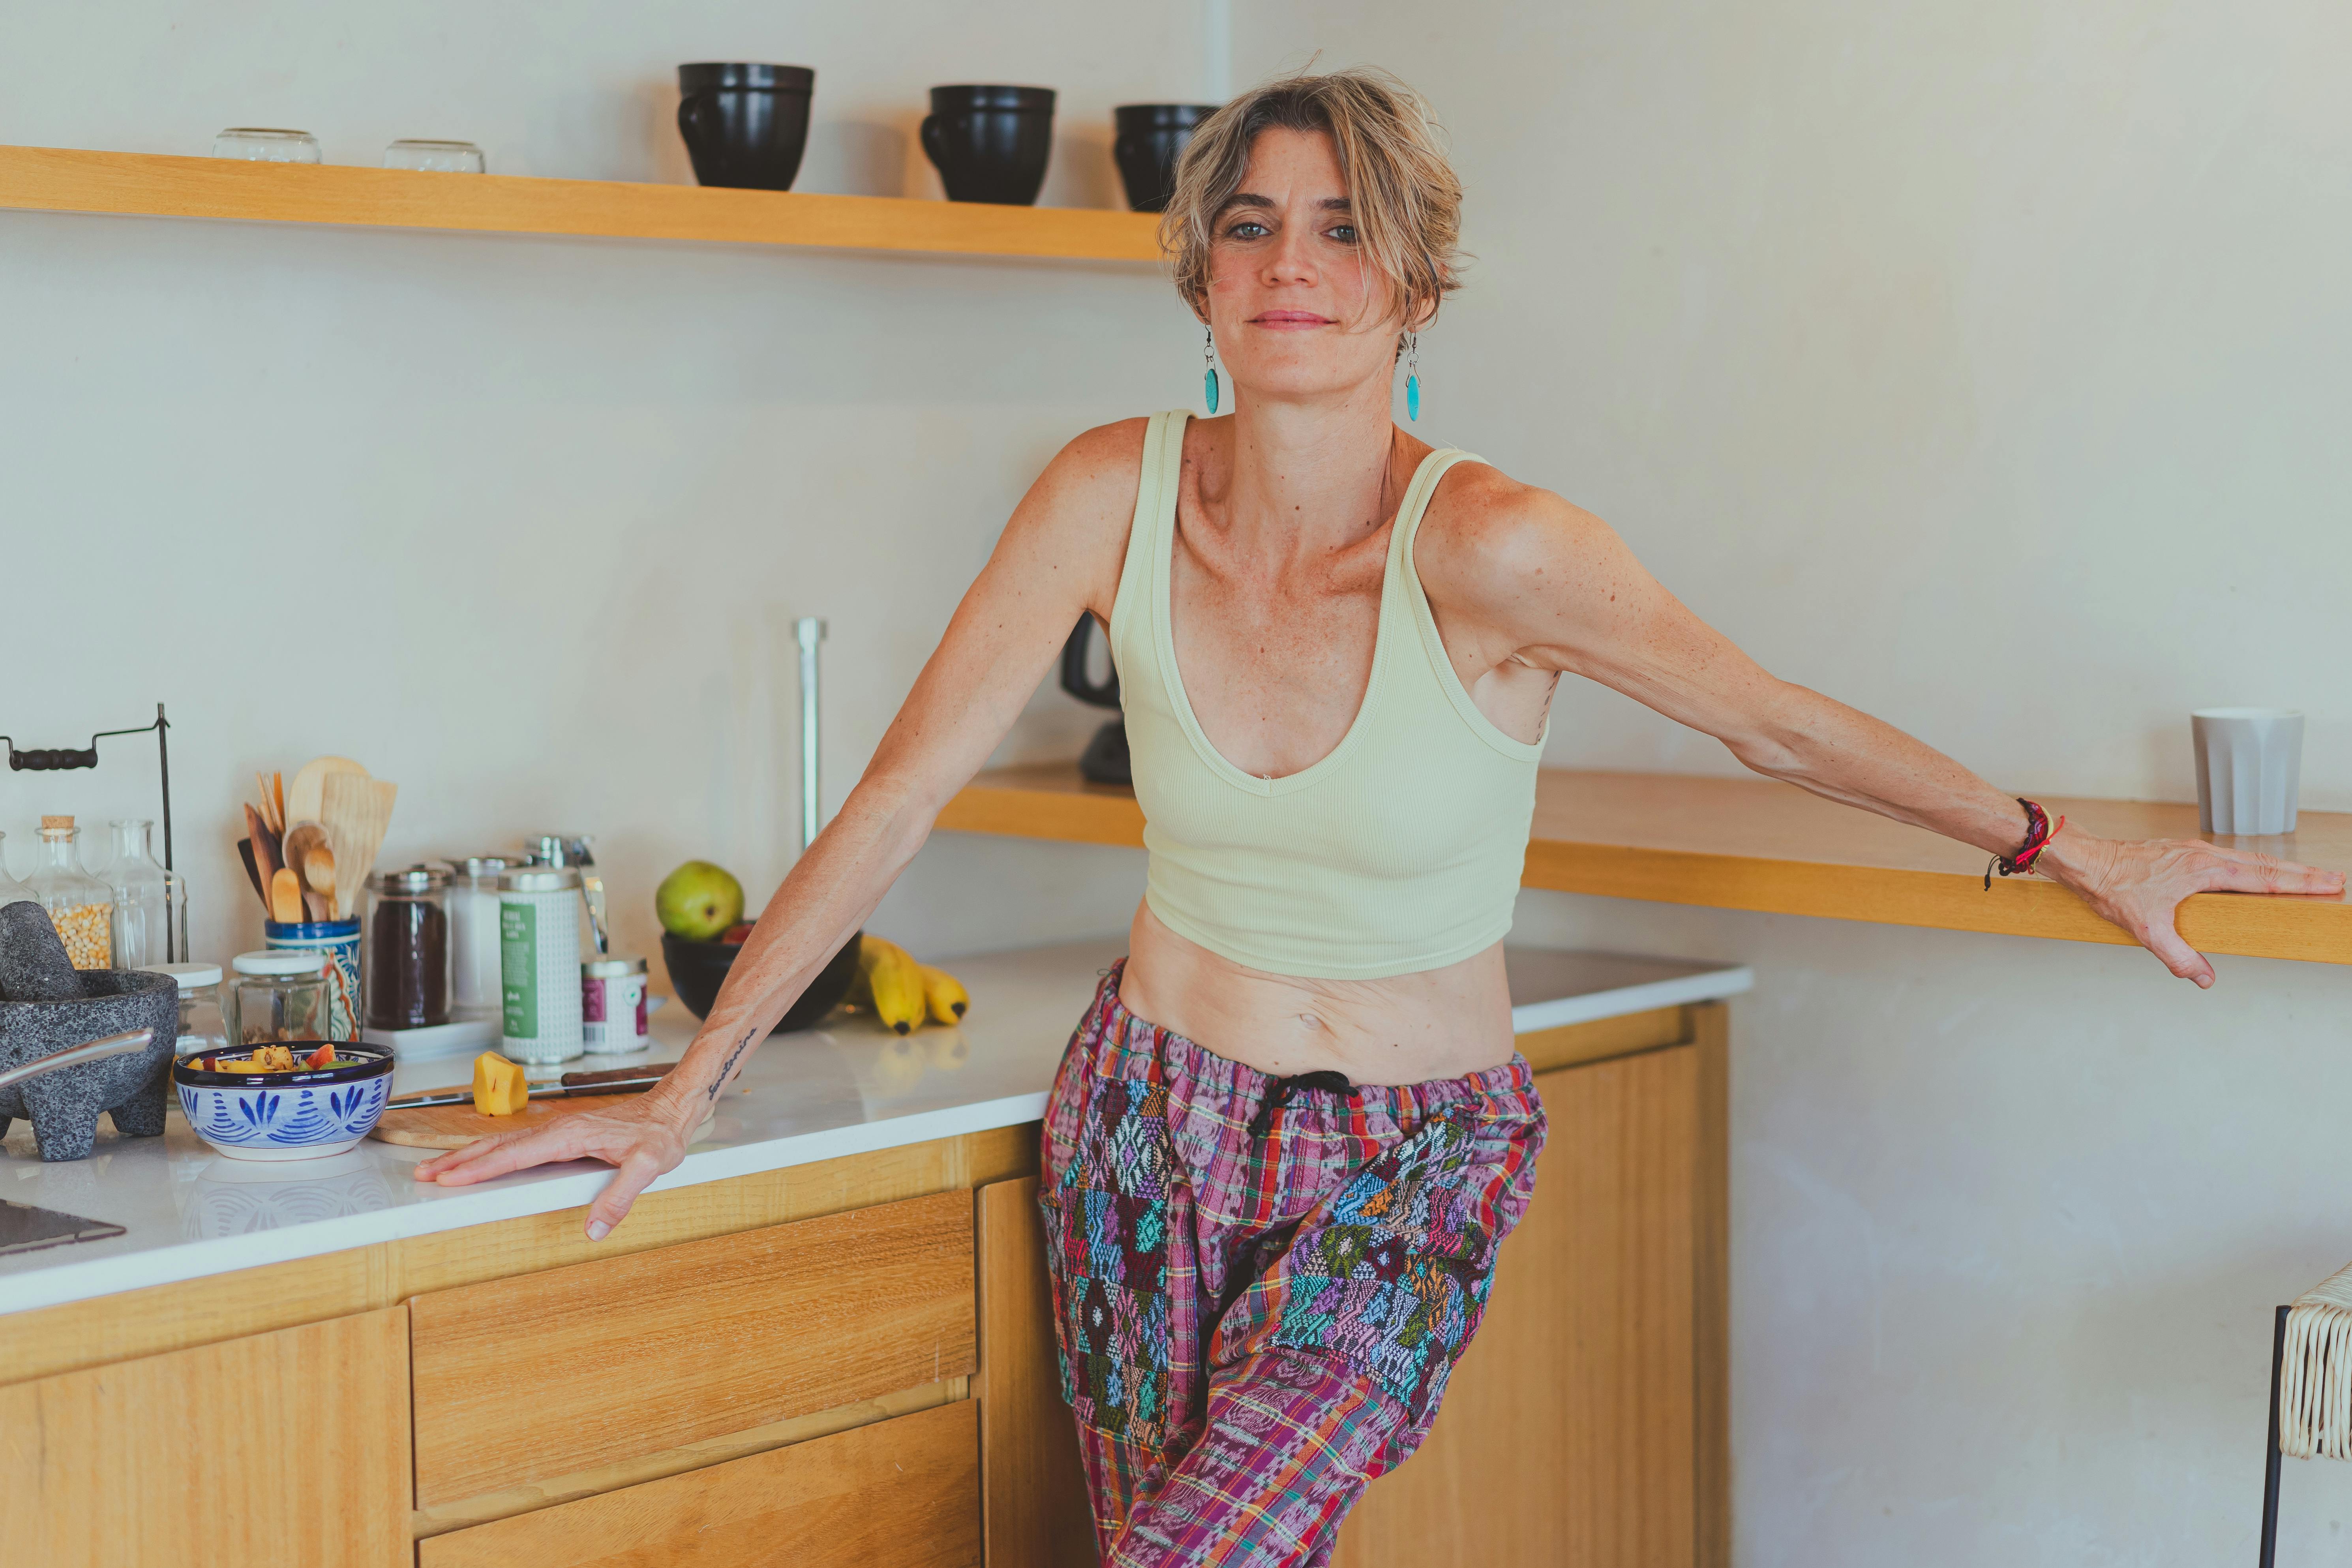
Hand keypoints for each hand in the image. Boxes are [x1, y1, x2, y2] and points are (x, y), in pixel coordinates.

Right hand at [411, 1089, 698, 1240]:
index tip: (450, 1178)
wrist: (673, 1108)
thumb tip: (594, 1229)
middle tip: (424, 1174)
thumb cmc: (661, 1134)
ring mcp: (560, 1130)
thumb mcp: (650, 1166)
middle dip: (459, 1161)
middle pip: (500, 1145)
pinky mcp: (564, 1135)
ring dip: (470, 1156)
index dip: (482, 1168)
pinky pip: (519, 1144)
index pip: (517, 1154)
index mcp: (572, 1135)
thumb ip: (621, 1196)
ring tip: (438, 1169)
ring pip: (505, 1143)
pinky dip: (491, 1152)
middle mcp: (560, 1129)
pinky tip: (480, 1161)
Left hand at [2039, 829, 2345, 985]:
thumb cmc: (2112, 887)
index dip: (2301, 883)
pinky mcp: (2181, 853)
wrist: (2085, 860)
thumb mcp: (2146, 929)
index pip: (2265, 878)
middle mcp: (2204, 856)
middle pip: (2265, 864)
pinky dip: (2251, 866)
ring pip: (2247, 859)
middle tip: (2335, 878)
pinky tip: (2253, 875)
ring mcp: (2193, 852)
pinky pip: (2228, 860)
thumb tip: (2204, 978)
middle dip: (2302, 873)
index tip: (2330, 883)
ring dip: (2278, 868)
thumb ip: (2178, 956)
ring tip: (2304, 876)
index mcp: (2204, 870)